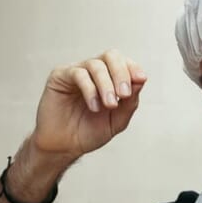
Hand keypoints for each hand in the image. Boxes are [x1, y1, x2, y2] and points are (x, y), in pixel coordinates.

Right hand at [31, 49, 147, 159]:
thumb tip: (141, 80)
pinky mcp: (60, 76)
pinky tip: (94, 107)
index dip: (133, 68)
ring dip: (106, 85)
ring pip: (96, 65)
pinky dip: (90, 89)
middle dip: (121, 73)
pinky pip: (78, 74)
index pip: (124, 63)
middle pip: (111, 56)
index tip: (141, 79)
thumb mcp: (117, 121)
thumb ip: (130, 102)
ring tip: (110, 105)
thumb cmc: (89, 132)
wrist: (65, 146)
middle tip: (124, 94)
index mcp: (109, 78)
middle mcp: (93, 71)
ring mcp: (77, 72)